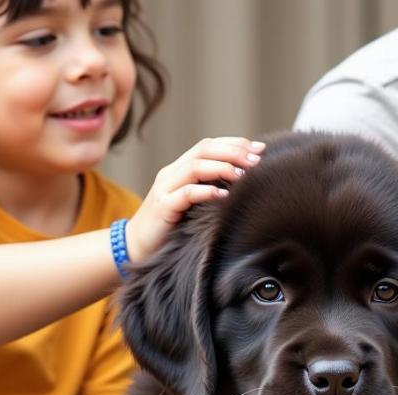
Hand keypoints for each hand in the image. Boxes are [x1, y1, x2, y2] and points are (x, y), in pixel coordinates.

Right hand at [125, 136, 264, 261]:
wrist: (137, 246)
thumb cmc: (170, 227)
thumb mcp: (192, 205)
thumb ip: (209, 190)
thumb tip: (242, 185)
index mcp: (180, 169)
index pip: (208, 146)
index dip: (234, 144)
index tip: (260, 148)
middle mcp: (172, 174)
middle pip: (204, 150)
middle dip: (233, 152)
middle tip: (256, 159)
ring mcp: (165, 189)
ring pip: (195, 167)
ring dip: (222, 168)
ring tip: (243, 175)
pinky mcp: (163, 208)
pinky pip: (185, 194)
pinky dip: (205, 191)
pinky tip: (223, 194)